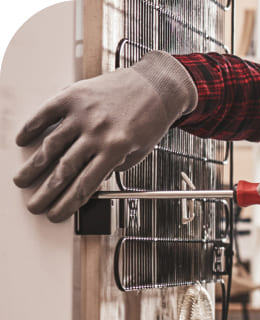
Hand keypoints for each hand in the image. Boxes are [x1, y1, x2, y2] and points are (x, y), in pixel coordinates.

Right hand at [12, 51, 196, 221]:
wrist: (157, 85)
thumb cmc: (151, 118)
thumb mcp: (140, 151)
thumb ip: (115, 165)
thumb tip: (90, 178)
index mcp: (116, 149)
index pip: (86, 184)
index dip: (68, 203)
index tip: (56, 214)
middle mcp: (98, 132)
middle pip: (64, 169)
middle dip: (46, 192)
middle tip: (34, 205)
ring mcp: (83, 113)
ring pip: (51, 145)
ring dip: (34, 166)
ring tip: (22, 180)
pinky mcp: (74, 95)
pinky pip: (46, 113)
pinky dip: (31, 127)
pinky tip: (22, 141)